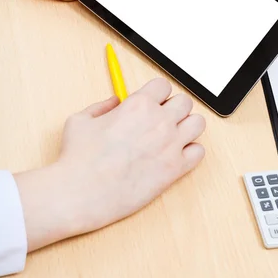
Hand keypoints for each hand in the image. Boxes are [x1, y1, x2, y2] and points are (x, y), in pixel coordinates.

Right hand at [14, 79, 205, 251]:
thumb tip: (113, 102)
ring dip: (187, 126)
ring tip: (172, 136)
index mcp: (138, 105)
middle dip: (173, 108)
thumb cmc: (78, 158)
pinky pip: (199, 151)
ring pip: (198, 123)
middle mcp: (159, 121)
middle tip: (161, 120)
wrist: (81, 192)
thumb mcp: (80, 120)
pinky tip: (174, 156)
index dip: (156, 94)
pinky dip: (190, 152)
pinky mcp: (175, 169)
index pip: (163, 85)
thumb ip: (101, 107)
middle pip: (185, 102)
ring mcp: (171, 145)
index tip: (151, 103)